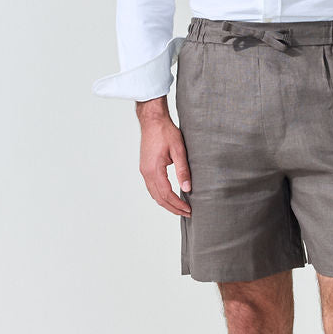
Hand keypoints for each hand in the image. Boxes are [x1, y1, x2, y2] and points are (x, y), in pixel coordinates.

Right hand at [137, 100, 191, 216]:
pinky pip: (152, 187)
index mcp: (154, 170)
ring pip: (154, 194)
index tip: (188, 209)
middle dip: (172, 208)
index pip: (166, 194)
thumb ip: (183, 170)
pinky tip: (169, 196)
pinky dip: (160, 195)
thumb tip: (187, 188)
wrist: (152, 120)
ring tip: (179, 208)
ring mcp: (144, 170)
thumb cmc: (165, 131)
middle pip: (158, 198)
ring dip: (166, 203)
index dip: (178, 204)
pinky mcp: (145, 167)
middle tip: (186, 213)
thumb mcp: (179, 150)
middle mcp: (146, 172)